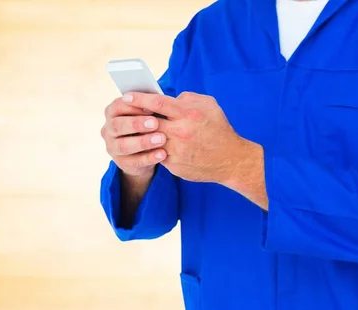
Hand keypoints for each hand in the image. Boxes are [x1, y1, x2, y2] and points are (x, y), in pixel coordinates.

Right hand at [101, 95, 167, 177]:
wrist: (144, 151)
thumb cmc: (146, 125)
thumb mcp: (146, 114)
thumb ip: (148, 106)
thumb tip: (159, 97)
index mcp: (112, 112)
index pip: (117, 106)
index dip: (133, 106)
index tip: (151, 107)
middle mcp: (108, 129)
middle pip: (117, 125)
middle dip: (136, 124)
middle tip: (156, 123)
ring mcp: (112, 148)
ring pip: (123, 145)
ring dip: (143, 142)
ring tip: (161, 139)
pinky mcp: (122, 163)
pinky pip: (134, 161)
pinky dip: (149, 158)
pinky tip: (162, 154)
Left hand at [124, 91, 248, 183]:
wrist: (231, 160)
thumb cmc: (219, 129)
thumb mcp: (209, 105)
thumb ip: (188, 98)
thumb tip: (170, 97)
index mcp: (188, 114)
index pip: (157, 103)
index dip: (139, 98)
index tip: (126, 95)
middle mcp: (181, 132)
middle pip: (148, 122)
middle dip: (136, 118)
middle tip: (126, 114)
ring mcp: (176, 151)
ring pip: (150, 140)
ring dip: (145, 135)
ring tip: (139, 131)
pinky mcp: (174, 166)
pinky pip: (158, 155)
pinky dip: (156, 149)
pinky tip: (155, 146)